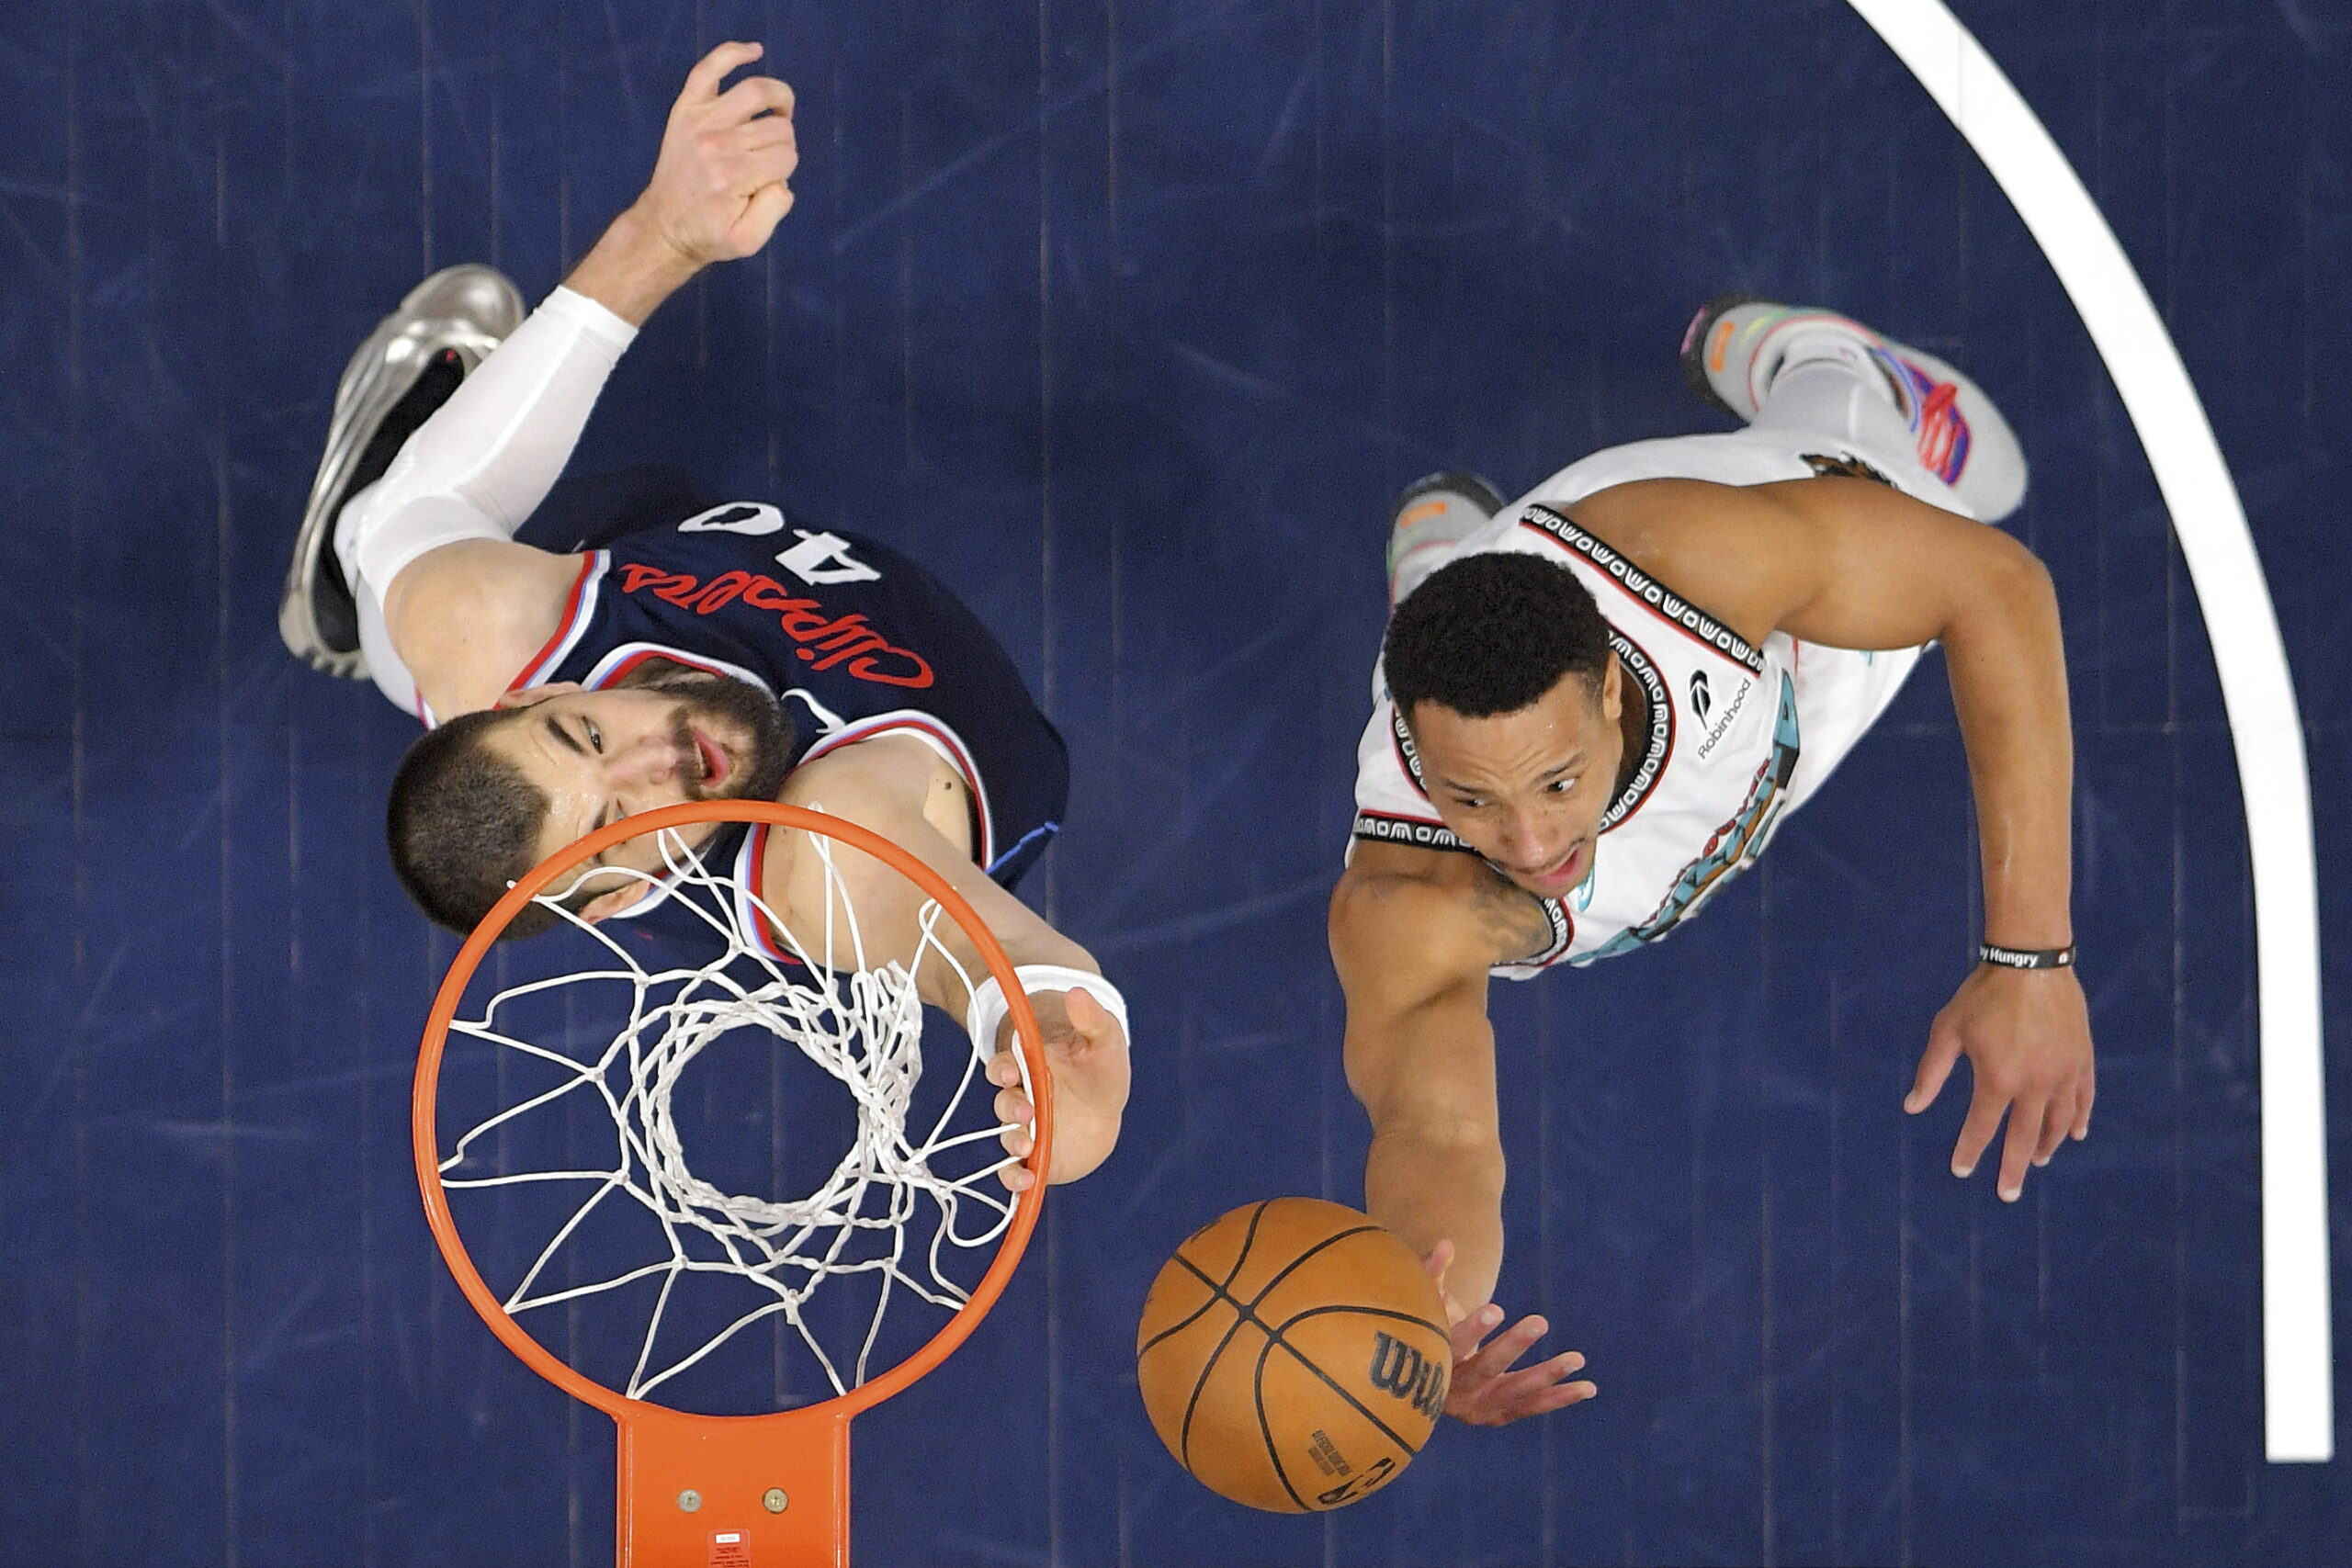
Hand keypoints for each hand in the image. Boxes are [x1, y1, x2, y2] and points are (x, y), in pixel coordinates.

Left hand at [633, 41, 799, 267]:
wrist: (665, 226)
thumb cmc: (710, 234)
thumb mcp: (750, 240)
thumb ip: (775, 208)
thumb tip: (780, 177)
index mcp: (734, 176)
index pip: (786, 156)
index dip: (786, 170)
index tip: (768, 184)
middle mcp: (717, 143)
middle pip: (777, 127)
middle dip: (783, 144)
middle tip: (767, 162)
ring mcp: (700, 120)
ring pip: (757, 93)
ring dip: (779, 100)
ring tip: (780, 114)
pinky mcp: (686, 108)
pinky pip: (710, 68)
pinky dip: (734, 54)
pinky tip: (755, 51)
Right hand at [984, 987, 1130, 1190]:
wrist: (1105, 1103)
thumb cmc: (1100, 1064)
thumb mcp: (1103, 1036)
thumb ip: (1092, 1018)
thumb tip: (1079, 993)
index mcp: (1032, 1067)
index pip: (1006, 1066)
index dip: (1002, 1070)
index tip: (1009, 1073)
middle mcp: (1024, 1097)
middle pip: (1005, 1102)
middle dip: (1010, 1108)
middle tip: (1026, 1113)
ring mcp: (1029, 1128)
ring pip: (1009, 1136)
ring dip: (1012, 1141)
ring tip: (1026, 1146)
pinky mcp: (1038, 1156)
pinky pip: (1018, 1169)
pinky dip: (1014, 1177)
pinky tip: (1024, 1182)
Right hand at [1421, 1240, 1594, 1425]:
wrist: (1422, 1377)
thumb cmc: (1427, 1328)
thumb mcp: (1426, 1303)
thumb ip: (1432, 1274)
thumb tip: (1446, 1243)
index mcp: (1430, 1365)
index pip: (1450, 1347)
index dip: (1472, 1329)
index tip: (1496, 1309)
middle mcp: (1453, 1394)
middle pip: (1484, 1370)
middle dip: (1512, 1346)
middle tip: (1540, 1321)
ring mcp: (1477, 1409)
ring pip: (1514, 1392)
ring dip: (1547, 1375)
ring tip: (1577, 1358)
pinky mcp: (1498, 1415)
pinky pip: (1531, 1406)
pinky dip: (1559, 1397)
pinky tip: (1587, 1388)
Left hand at [1906, 961, 2094, 1200]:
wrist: (2030, 961)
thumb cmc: (1982, 995)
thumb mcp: (1948, 1030)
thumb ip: (1931, 1072)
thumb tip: (1911, 1107)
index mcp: (1998, 1079)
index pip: (1982, 1128)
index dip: (1969, 1150)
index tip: (1960, 1170)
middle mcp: (2034, 1084)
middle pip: (2023, 1137)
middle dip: (2013, 1168)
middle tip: (2007, 1194)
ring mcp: (2063, 1073)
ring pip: (2056, 1121)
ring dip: (2045, 1144)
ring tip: (2036, 1161)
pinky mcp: (2081, 1059)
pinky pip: (2082, 1098)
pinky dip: (2077, 1118)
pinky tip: (2074, 1133)